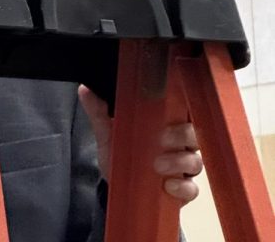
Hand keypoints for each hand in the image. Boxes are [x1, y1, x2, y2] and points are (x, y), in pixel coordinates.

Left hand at [78, 85, 202, 202]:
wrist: (117, 189)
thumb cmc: (119, 155)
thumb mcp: (107, 134)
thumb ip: (99, 113)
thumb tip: (85, 90)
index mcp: (165, 124)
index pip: (182, 111)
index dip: (181, 108)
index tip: (167, 108)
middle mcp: (179, 144)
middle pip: (193, 134)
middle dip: (181, 135)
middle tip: (161, 139)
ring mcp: (183, 168)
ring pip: (195, 160)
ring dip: (179, 161)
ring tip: (157, 165)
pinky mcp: (183, 191)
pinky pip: (192, 189)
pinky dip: (183, 187)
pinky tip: (168, 186)